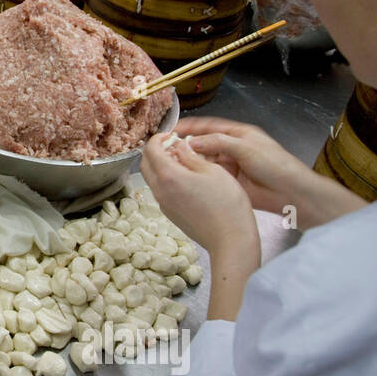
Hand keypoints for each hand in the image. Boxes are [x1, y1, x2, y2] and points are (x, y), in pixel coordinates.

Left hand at [141, 134, 258, 257]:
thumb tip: (179, 146)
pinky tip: (186, 178)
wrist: (230, 240)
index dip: (159, 138)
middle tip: (173, 145)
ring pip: (152, 178)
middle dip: (155, 150)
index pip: (151, 150)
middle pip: (145, 164)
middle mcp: (160, 191)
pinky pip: (161, 191)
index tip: (171, 135)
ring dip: (161, 165)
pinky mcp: (170, 214)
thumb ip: (191, 156)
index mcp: (168, 176)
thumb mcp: (212, 170)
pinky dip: (167, 179)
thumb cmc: (227, 205)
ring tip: (183, 160)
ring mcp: (164, 204)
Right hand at [173, 117, 365, 228]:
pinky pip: (210, 175)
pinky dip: (198, 174)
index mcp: (239, 134)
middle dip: (187, 145)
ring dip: (191, 161)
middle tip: (168, 150)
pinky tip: (185, 176)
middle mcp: (233, 148)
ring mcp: (231, 165)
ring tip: (172, 163)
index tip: (172, 129)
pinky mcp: (229, 182)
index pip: (210, 126)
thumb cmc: (275, 165)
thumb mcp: (246, 148)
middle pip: (205, 143)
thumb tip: (191, 142)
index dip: (191, 126)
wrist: (291, 193)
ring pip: (205, 160)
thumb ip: (218, 142)